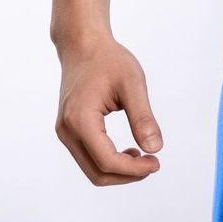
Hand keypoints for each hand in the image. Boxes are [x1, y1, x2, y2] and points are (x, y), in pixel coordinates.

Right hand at [55, 36, 162, 184]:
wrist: (82, 46)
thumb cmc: (108, 60)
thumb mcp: (132, 84)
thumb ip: (143, 118)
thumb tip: (155, 149)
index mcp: (80, 120)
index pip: (107, 161)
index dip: (134, 169)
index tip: (157, 162)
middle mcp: (67, 130)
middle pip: (98, 173)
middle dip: (128, 175)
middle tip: (153, 163)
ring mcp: (65, 132)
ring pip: (92, 170)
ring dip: (119, 171)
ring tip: (142, 156)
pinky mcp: (68, 131)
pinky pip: (89, 159)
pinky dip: (110, 163)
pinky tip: (129, 151)